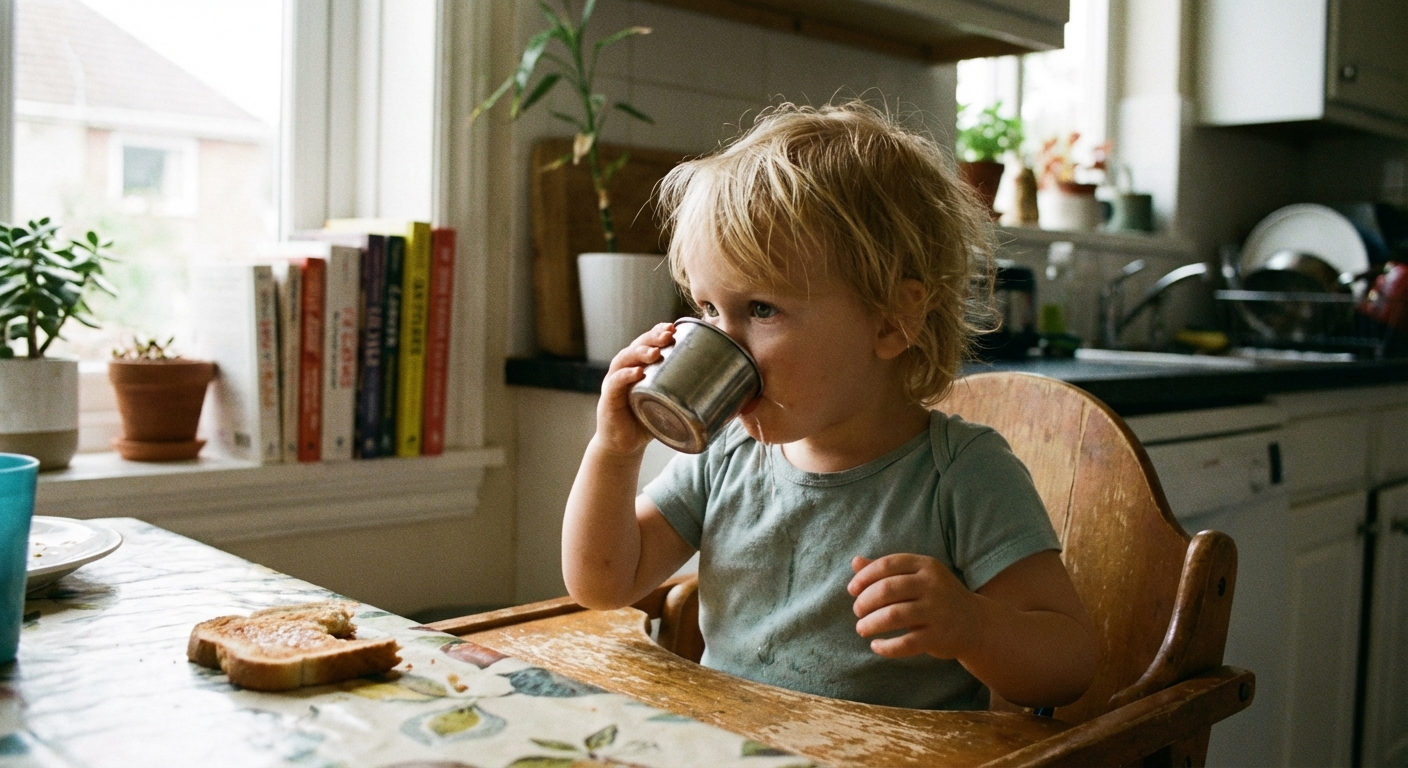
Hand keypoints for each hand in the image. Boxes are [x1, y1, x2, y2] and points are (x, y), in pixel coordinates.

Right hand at [594, 322, 674, 455]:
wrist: (624, 446)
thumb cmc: (648, 421)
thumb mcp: (669, 404)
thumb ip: (687, 395)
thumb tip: (730, 395)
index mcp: (639, 366)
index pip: (647, 342)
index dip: (658, 331)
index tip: (675, 327)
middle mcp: (625, 370)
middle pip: (637, 345)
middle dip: (653, 337)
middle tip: (669, 335)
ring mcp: (614, 383)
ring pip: (624, 359)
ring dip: (640, 352)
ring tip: (655, 352)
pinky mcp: (608, 399)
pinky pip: (616, 383)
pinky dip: (626, 376)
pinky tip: (638, 372)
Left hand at [847, 554, 982, 659]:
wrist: (976, 624)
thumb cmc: (938, 597)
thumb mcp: (918, 576)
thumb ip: (887, 570)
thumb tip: (855, 562)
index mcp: (926, 566)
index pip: (887, 565)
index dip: (864, 577)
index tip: (852, 590)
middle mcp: (933, 585)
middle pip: (887, 589)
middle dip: (865, 601)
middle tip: (857, 611)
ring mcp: (937, 611)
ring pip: (893, 616)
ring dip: (870, 624)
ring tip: (862, 628)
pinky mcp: (938, 637)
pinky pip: (905, 643)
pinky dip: (886, 647)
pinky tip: (876, 646)